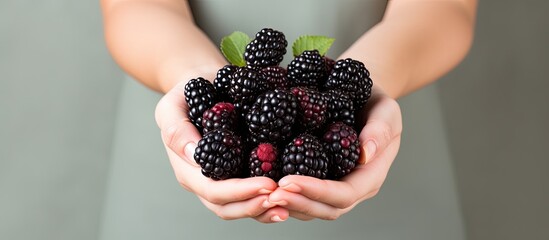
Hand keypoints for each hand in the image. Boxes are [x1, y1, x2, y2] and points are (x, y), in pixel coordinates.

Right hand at [154, 80, 288, 222]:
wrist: (203, 83)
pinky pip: (254, 194)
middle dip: (256, 205)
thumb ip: (176, 128)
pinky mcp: (242, 173)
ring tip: (290, 206)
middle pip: (229, 207)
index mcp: (188, 169)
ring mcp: (225, 180)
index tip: (267, 184)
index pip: (213, 190)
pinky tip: (291, 197)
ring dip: (266, 210)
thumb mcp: (172, 104)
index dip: (239, 192)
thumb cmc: (186, 93)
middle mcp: (206, 181)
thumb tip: (193, 152)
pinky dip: (271, 199)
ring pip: (242, 207)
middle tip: (283, 198)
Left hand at [266, 86, 402, 219]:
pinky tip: (262, 188)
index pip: (343, 194)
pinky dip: (283, 196)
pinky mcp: (316, 179)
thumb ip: (380, 130)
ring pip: (310, 208)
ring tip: (263, 195)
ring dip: (287, 205)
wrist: (361, 97)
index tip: (289, 180)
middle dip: (297, 203)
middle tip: (270, 194)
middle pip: (325, 208)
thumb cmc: (374, 102)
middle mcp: (352, 187)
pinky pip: (300, 196)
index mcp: (370, 175)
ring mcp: (333, 186)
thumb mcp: (386, 110)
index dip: (316, 191)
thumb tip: (365, 153)